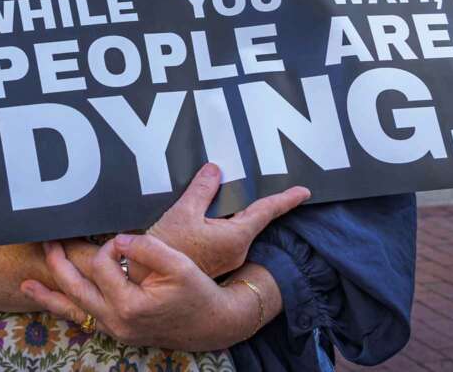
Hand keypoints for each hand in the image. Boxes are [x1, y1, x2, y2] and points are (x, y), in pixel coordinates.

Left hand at [22, 234, 259, 351]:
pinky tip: (48, 300)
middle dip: (59, 263)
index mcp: (130, 305)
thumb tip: (118, 240)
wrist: (211, 323)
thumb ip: (146, 248)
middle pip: (77, 288)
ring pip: (74, 308)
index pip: (104, 265)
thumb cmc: (197, 292)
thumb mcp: (178, 264)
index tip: (125, 241)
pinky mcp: (116, 331)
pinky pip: (84, 319)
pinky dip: (64, 309)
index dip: (110, 246)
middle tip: (47, 241)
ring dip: (51, 293)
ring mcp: (115, 330)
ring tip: (27, 282)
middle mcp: (117, 321)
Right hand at [148, 162, 308, 278]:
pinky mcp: (212, 260)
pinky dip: (217, 219)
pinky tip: (200, 212)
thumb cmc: (168, 251)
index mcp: (236, 236)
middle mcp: (236, 249)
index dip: (286, 199)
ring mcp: (225, 257)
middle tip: (243, 179)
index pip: (267, 212)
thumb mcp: (183, 212)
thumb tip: (215, 170)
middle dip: (247, 198)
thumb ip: (202, 189)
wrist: (148, 282)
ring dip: (229, 209)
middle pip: (249, 216)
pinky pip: (222, 233)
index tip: (304, 192)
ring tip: (214, 192)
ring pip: (234, 225)